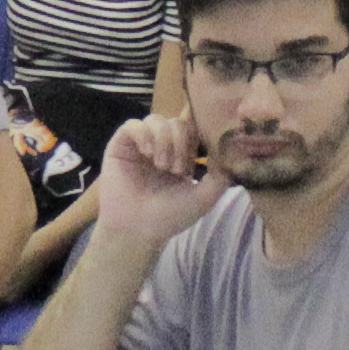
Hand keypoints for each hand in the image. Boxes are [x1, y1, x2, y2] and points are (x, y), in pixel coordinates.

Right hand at [91, 114, 221, 246]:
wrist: (138, 229)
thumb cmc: (169, 216)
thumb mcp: (205, 196)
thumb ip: (221, 174)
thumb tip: (228, 149)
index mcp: (181, 155)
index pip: (193, 129)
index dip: (198, 131)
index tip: (202, 147)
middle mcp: (161, 147)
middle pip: (177, 122)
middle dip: (181, 143)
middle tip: (177, 170)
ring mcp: (140, 145)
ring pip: (156, 120)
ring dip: (164, 141)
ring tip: (162, 166)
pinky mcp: (120, 145)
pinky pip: (133, 124)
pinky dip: (144, 135)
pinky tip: (147, 153)